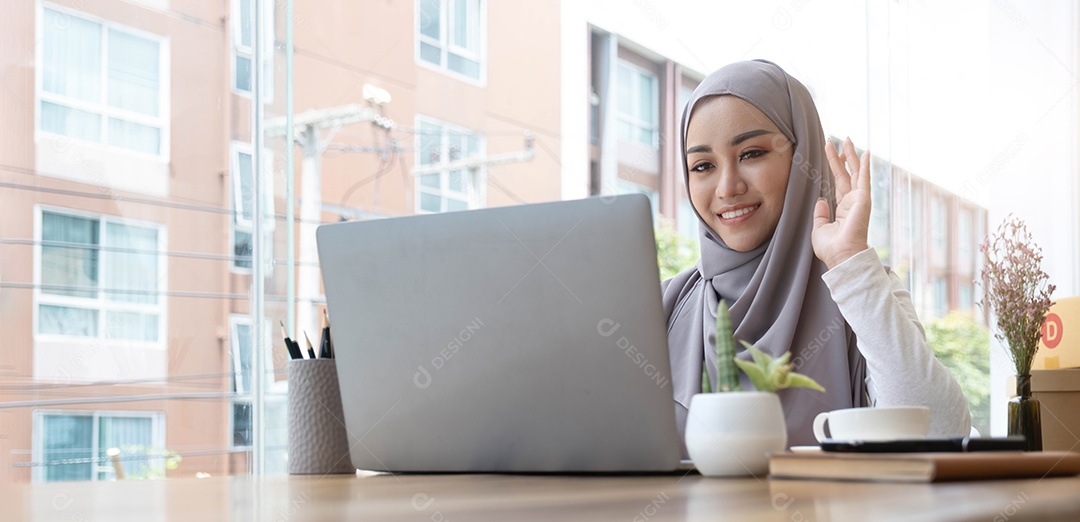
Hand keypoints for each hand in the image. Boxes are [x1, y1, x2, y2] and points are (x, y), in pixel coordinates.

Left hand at [812, 138, 870, 269]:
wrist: (842, 257)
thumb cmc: (831, 248)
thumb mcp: (819, 228)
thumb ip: (820, 213)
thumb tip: (821, 199)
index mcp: (842, 209)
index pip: (838, 182)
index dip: (834, 167)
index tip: (830, 152)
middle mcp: (852, 202)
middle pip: (846, 174)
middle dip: (842, 157)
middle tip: (838, 140)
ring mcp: (859, 200)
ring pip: (854, 173)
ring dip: (851, 156)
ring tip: (847, 140)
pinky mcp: (863, 200)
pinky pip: (864, 179)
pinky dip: (865, 166)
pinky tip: (865, 153)